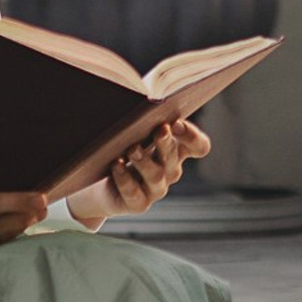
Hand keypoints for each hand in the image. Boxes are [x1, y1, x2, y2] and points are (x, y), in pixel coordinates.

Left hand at [69, 116, 209, 226]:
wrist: (103, 186)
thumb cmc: (122, 150)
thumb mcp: (134, 132)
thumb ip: (142, 117)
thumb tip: (137, 98)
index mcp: (176, 150)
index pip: (199, 146)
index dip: (192, 136)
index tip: (177, 123)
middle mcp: (170, 170)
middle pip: (174, 157)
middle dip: (167, 143)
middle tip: (160, 129)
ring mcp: (155, 189)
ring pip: (156, 175)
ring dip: (144, 161)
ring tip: (132, 149)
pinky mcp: (138, 203)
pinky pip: (134, 193)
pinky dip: (125, 178)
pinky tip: (116, 165)